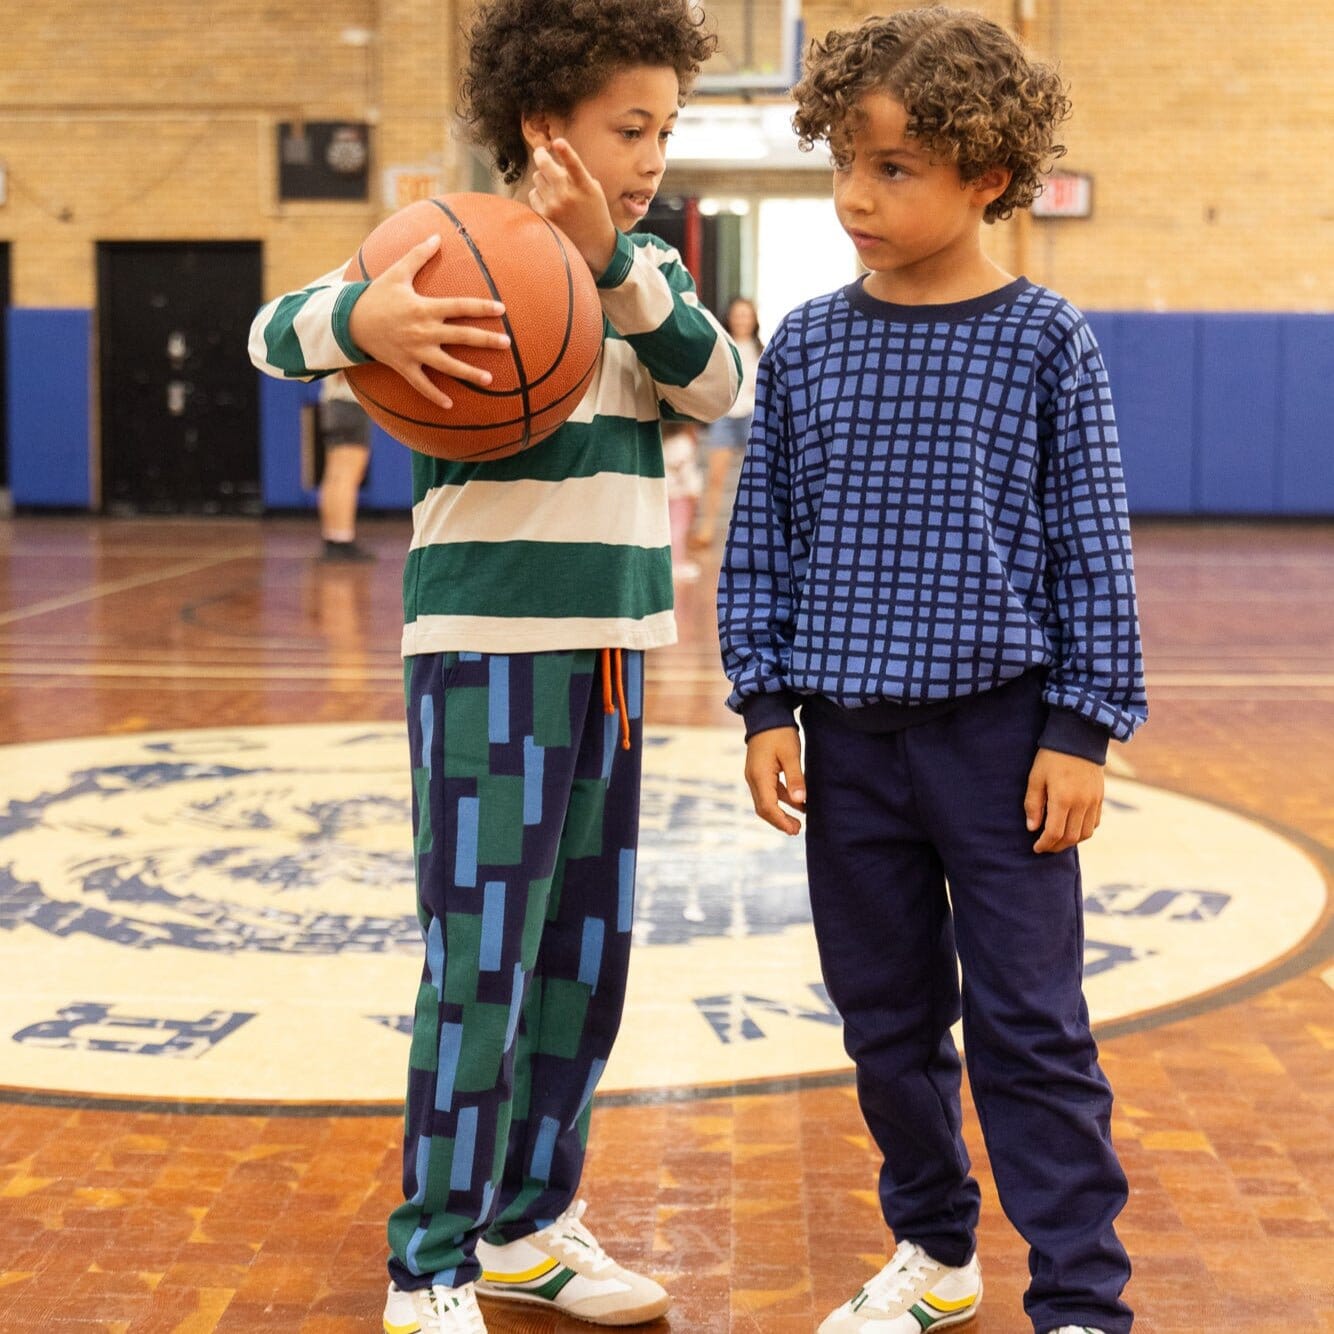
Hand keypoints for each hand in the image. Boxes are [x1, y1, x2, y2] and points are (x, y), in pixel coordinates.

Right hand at [347, 235, 511, 409]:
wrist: (350, 321)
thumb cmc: (377, 295)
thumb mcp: (396, 272)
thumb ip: (418, 255)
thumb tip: (437, 235)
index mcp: (425, 307)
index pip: (460, 306)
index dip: (481, 307)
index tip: (501, 309)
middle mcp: (424, 331)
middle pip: (461, 336)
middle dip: (485, 340)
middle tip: (507, 344)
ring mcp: (415, 351)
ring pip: (447, 365)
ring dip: (469, 373)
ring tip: (489, 380)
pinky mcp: (405, 366)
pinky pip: (422, 385)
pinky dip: (435, 396)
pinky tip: (450, 405)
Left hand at [528, 139, 617, 275]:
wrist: (594, 242)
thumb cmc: (593, 210)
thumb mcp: (592, 189)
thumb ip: (576, 174)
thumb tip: (551, 160)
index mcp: (584, 186)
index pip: (574, 165)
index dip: (565, 152)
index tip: (558, 142)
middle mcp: (568, 195)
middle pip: (545, 165)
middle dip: (541, 155)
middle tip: (541, 152)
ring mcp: (554, 206)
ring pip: (537, 177)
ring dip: (544, 178)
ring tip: (555, 188)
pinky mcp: (545, 216)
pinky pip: (533, 194)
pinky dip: (539, 193)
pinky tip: (550, 201)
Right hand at [744, 727, 805, 835]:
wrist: (766, 714)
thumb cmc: (779, 732)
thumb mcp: (791, 754)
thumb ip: (795, 778)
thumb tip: (800, 800)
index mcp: (759, 776)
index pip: (767, 807)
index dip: (781, 821)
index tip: (796, 829)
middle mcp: (753, 778)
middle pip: (763, 808)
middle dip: (779, 821)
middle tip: (797, 830)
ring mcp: (754, 776)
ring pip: (765, 802)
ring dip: (780, 813)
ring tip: (798, 822)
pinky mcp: (760, 772)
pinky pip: (768, 792)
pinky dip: (781, 800)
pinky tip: (797, 803)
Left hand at [1024, 748, 1103, 853]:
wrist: (1079, 738)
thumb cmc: (1051, 757)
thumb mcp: (1035, 778)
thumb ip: (1033, 804)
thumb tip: (1032, 828)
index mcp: (1063, 799)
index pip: (1055, 833)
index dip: (1045, 844)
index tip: (1035, 848)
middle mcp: (1082, 803)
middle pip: (1071, 837)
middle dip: (1056, 846)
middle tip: (1045, 846)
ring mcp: (1094, 801)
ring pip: (1086, 833)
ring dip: (1071, 841)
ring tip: (1057, 840)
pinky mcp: (1100, 797)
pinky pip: (1095, 823)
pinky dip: (1084, 831)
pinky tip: (1072, 828)